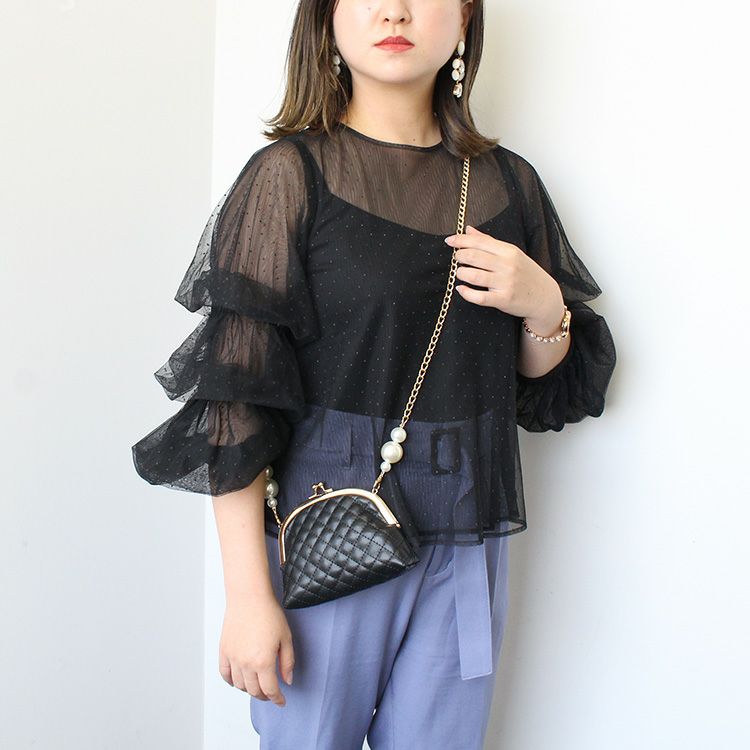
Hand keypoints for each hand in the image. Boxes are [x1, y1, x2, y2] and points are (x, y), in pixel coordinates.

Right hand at [218, 595, 294, 706]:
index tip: (281, 701)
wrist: (249, 598)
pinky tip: (239, 680)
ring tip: (257, 685)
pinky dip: (232, 681)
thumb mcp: (286, 638)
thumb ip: (287, 662)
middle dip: (264, 695)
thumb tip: (287, 681)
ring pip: (240, 685)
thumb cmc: (269, 614)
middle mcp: (246, 664)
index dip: (277, 699)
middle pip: (254, 691)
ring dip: (249, 690)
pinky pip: (225, 674)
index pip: (270, 690)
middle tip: (271, 693)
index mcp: (263, 662)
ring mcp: (233, 658)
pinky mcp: (224, 651)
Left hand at [445, 225, 563, 331]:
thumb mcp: (512, 254)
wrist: (545, 297)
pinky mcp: (504, 300)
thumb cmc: (526, 274)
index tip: (449, 241)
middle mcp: (507, 265)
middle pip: (473, 257)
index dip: (461, 240)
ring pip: (473, 276)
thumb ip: (488, 242)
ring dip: (461, 274)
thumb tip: (468, 230)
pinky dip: (466, 293)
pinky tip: (461, 289)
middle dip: (460, 256)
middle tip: (457, 259)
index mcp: (508, 251)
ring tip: (461, 273)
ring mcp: (505, 283)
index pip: (480, 241)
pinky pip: (479, 297)